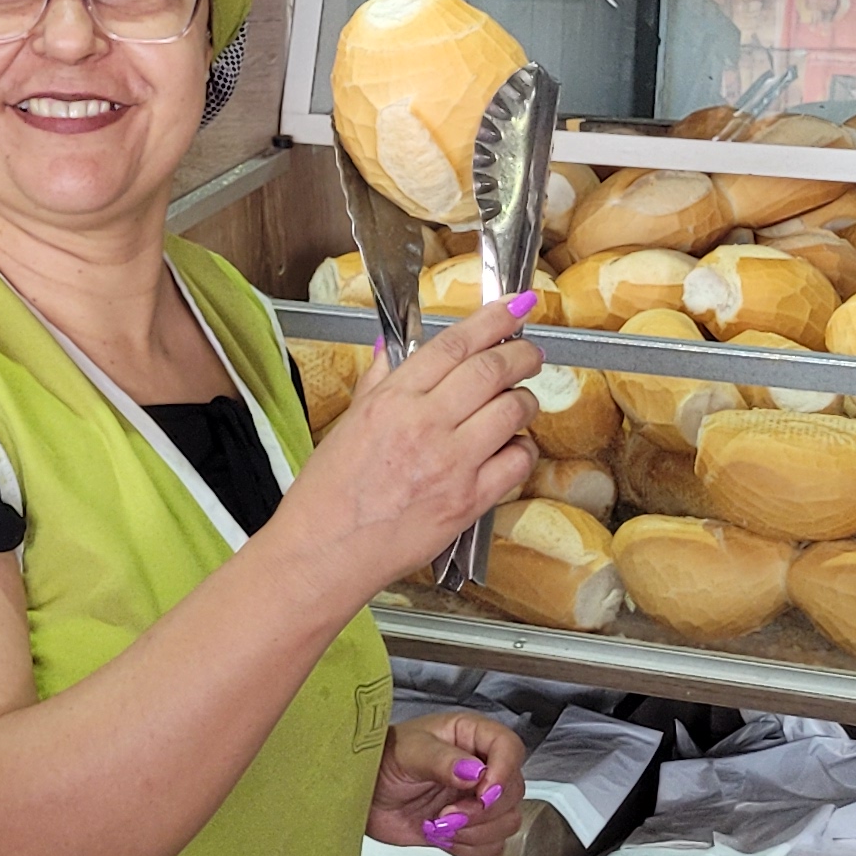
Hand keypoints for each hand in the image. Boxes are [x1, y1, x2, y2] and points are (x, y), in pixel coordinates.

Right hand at [265, 293, 541, 606]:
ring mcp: (452, 464)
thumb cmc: (329, 493)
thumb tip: (393, 347)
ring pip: (513, 411)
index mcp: (393, 400)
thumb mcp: (349, 422)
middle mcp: (425, 425)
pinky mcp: (469, 501)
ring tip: (520, 401)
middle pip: (492, 370)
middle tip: (529, 351)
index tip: (515, 305)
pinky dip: (523, 449)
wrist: (326, 550)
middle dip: (521, 353)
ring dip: (525, 400)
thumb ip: (379, 381)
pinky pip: (517, 462)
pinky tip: (512, 448)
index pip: (454, 344)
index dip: (492, 319)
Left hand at [371, 712, 526, 855]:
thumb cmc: (382, 761)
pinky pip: (491, 845)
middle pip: (513, 791)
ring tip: (439, 825)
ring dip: (475, 832)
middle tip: (447, 814)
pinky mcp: (469, 828)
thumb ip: (441, 760)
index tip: (481, 793)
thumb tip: (475, 772)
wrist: (363, 796)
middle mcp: (481, 766)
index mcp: (471, 736)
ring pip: (507, 821)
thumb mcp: (408, 752)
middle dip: (482, 811)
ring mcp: (476, 799)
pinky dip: (469, 847)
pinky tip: (442, 836)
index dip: (504, 772)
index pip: (509, 748)